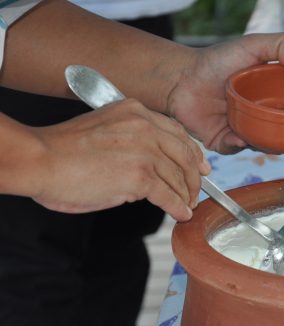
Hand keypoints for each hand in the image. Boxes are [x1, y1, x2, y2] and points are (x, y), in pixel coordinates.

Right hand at [31, 99, 208, 220]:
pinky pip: (169, 195)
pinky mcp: (140, 176)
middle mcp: (145, 127)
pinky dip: (178, 207)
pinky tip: (181, 214)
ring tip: (187, 207)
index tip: (202, 166)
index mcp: (135, 112)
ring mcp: (144, 151)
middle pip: (184, 155)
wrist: (39, 160)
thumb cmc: (62, 150)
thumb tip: (154, 165)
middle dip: (194, 177)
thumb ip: (131, 139)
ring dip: (186, 196)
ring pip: (179, 177)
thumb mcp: (103, 128)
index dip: (193, 153)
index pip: (177, 132)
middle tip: (197, 192)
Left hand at [167, 32, 283, 153]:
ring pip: (260, 144)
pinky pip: (235, 148)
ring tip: (263, 133)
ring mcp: (242, 129)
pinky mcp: (223, 141)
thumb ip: (281, 44)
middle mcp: (259, 115)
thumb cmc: (216, 61)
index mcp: (270, 97)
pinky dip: (238, 144)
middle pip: (282, 130)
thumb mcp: (252, 45)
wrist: (181, 77)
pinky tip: (239, 137)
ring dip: (264, 141)